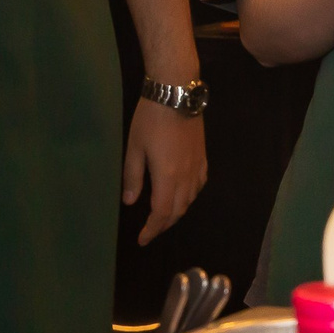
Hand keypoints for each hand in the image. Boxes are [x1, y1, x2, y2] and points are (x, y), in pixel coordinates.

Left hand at [123, 99, 207, 244]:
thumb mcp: (134, 147)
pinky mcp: (203, 156)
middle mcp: (185, 176)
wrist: (176, 93)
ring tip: (164, 216)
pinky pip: (200, 185)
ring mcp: (197, 166)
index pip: (161, 213)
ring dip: (177, 212)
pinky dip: (191, 196)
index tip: (142, 239)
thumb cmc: (150, 118)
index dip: (152, 230)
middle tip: (150, 231)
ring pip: (190, 200)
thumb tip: (130, 202)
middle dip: (164, 225)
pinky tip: (184, 194)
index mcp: (166, 176)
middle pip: (178, 210)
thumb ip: (132, 177)